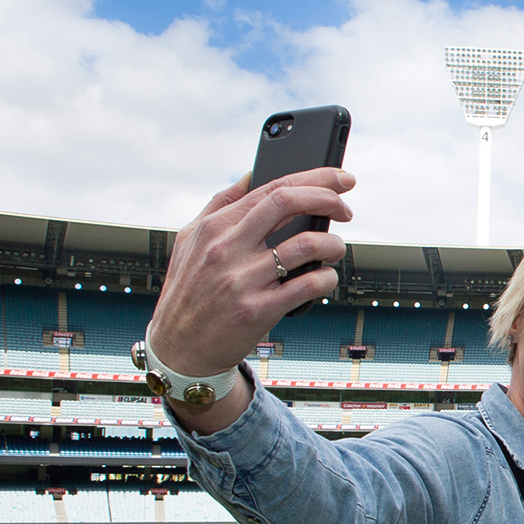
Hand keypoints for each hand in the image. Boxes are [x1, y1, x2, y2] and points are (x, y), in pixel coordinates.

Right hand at [151, 168, 355, 376]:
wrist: (178, 348)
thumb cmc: (188, 291)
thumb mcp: (190, 240)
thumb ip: (219, 205)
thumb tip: (252, 175)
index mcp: (215, 227)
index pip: (272, 188)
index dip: (314, 178)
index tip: (340, 178)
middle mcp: (228, 248)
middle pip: (289, 204)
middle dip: (329, 199)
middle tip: (346, 209)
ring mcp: (243, 279)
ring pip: (307, 245)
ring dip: (333, 244)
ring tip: (334, 249)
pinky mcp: (258, 310)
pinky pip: (308, 285)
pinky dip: (327, 277)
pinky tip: (325, 277)